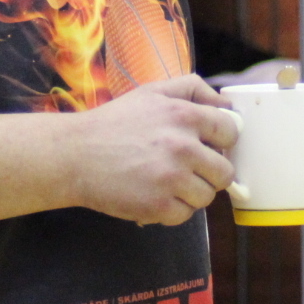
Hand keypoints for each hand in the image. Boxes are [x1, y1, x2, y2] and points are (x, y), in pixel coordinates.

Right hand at [65, 74, 238, 225]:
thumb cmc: (113, 123)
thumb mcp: (151, 92)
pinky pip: (185, 216)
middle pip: (225, 172)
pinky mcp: (158, 206)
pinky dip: (172, 210)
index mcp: (184, 115)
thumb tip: (226, 103)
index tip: (205, 146)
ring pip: (207, 197)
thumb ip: (191, 88)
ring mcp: (171, 179)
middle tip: (185, 170)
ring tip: (165, 183)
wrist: (74, 155)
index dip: (219, 142)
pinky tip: (153, 195)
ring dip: (190, 193)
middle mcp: (182, 146)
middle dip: (208, 173)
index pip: (230, 133)